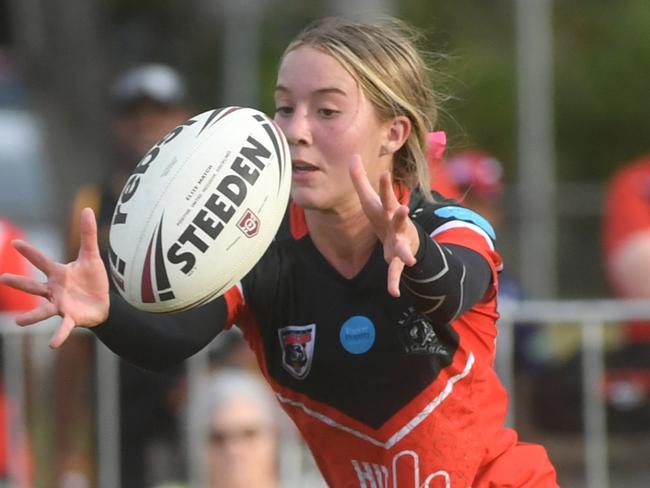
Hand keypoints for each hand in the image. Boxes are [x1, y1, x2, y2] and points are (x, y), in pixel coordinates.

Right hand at [0, 208, 109, 347]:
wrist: (104, 303)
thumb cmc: (93, 280)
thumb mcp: (91, 256)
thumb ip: (88, 234)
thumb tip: (86, 209)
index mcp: (58, 274)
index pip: (42, 261)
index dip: (30, 252)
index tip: (15, 242)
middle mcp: (54, 290)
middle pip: (34, 286)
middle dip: (19, 283)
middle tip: (3, 278)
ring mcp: (61, 305)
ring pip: (43, 310)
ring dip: (31, 317)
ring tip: (18, 322)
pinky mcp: (71, 318)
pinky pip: (63, 327)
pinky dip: (59, 335)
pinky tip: (52, 345)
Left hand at [349, 155, 418, 296]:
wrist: (406, 239)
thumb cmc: (384, 217)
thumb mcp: (371, 199)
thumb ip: (360, 179)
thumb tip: (352, 155)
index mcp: (388, 210)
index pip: (386, 196)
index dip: (385, 185)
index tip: (384, 174)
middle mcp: (397, 225)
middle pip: (398, 218)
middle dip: (401, 214)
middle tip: (403, 209)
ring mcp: (400, 242)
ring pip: (402, 248)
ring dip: (405, 253)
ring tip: (410, 260)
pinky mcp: (398, 260)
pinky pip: (395, 272)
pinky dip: (394, 282)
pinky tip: (394, 293)